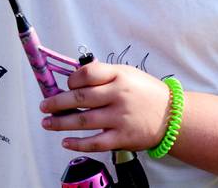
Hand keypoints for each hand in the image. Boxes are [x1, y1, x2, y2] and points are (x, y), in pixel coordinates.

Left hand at [39, 61, 170, 152]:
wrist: (172, 115)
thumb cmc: (146, 92)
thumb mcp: (128, 74)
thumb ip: (104, 75)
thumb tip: (76, 78)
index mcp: (119, 76)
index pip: (87, 74)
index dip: (71, 79)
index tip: (65, 84)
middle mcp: (118, 96)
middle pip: (80, 97)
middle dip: (57, 102)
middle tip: (44, 105)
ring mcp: (120, 118)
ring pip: (83, 120)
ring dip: (60, 123)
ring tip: (47, 122)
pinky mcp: (122, 138)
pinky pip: (95, 143)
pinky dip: (77, 143)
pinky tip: (66, 142)